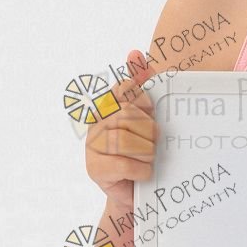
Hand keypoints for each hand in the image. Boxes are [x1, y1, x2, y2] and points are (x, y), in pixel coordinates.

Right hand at [85, 47, 157, 211]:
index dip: (141, 98)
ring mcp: (93, 145)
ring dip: (146, 151)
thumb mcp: (149, 117)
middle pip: (127, 114)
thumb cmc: (144, 152)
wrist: (137, 193)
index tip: (150, 110)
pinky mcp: (95, 169)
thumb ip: (143, 85)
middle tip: (153, 142)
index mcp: (110, 106)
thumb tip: (134, 53)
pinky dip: (141, 169)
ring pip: (125, 139)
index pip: (123, 88)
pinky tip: (143, 172)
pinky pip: (124, 163)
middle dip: (148, 130)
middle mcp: (97, 122)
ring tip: (148, 158)